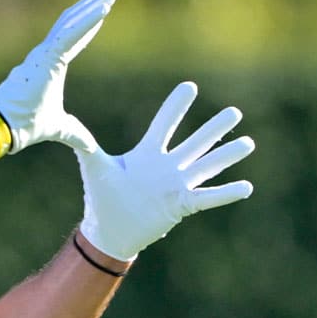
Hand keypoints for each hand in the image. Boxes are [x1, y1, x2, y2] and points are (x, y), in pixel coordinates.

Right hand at [0, 0, 117, 153]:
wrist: (3, 128)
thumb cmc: (25, 125)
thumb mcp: (60, 128)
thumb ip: (75, 133)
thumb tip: (89, 146)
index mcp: (49, 64)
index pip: (74, 38)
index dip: (89, 23)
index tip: (103, 9)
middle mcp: (46, 53)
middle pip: (73, 21)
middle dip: (92, 4)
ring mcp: (44, 53)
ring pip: (72, 22)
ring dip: (92, 5)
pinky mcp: (45, 57)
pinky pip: (70, 34)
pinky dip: (87, 20)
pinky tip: (103, 8)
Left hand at [75, 81, 254, 260]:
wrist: (108, 231)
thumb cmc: (101, 198)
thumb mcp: (94, 168)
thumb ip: (87, 147)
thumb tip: (67, 127)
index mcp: (147, 153)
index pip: (164, 124)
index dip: (176, 106)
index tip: (190, 86)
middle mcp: (167, 166)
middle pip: (195, 142)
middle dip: (214, 127)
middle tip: (235, 111)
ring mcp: (176, 185)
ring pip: (207, 166)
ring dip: (227, 155)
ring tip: (249, 142)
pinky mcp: (181, 206)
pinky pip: (208, 198)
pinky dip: (226, 193)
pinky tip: (247, 186)